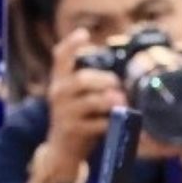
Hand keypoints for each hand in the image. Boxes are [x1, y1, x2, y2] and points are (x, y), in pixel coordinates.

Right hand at [43, 28, 124, 163]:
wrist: (61, 149)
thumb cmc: (77, 117)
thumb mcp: (78, 96)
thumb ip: (92, 85)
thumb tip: (121, 77)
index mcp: (60, 80)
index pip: (60, 57)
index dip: (71, 44)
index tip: (84, 33)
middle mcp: (58, 93)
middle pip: (81, 79)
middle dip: (104, 79)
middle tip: (117, 84)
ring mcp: (64, 112)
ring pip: (89, 101)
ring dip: (109, 100)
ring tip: (122, 101)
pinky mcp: (73, 130)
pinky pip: (95, 123)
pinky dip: (110, 121)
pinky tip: (119, 120)